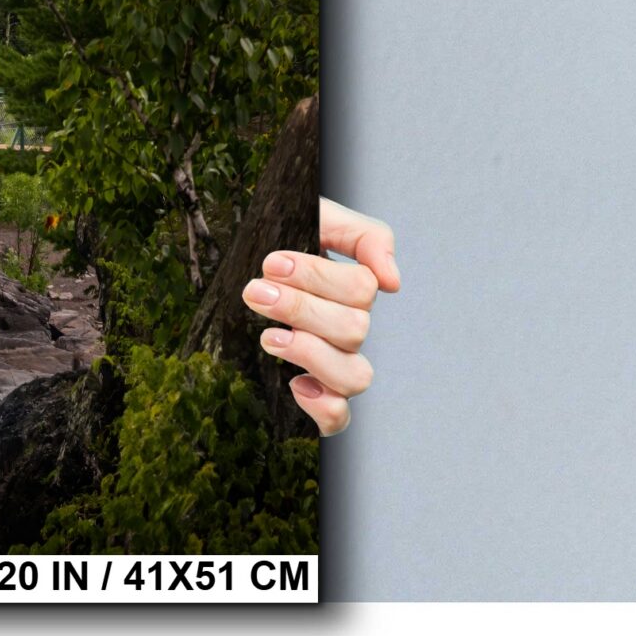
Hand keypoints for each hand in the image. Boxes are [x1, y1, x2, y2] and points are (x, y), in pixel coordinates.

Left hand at [242, 197, 399, 437]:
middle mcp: (349, 330)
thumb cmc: (285, 238)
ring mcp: (335, 363)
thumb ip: (365, 236)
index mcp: (354, 290)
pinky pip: (338, 418)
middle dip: (300, 309)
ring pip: (355, 376)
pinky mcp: (316, 394)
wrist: (243, 258)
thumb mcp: (320, 217)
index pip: (361, 290)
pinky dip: (323, 407)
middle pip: (353, 330)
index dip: (317, 277)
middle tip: (256, 291)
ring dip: (311, 354)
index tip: (272, 263)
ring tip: (268, 337)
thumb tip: (392, 281)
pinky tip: (295, 384)